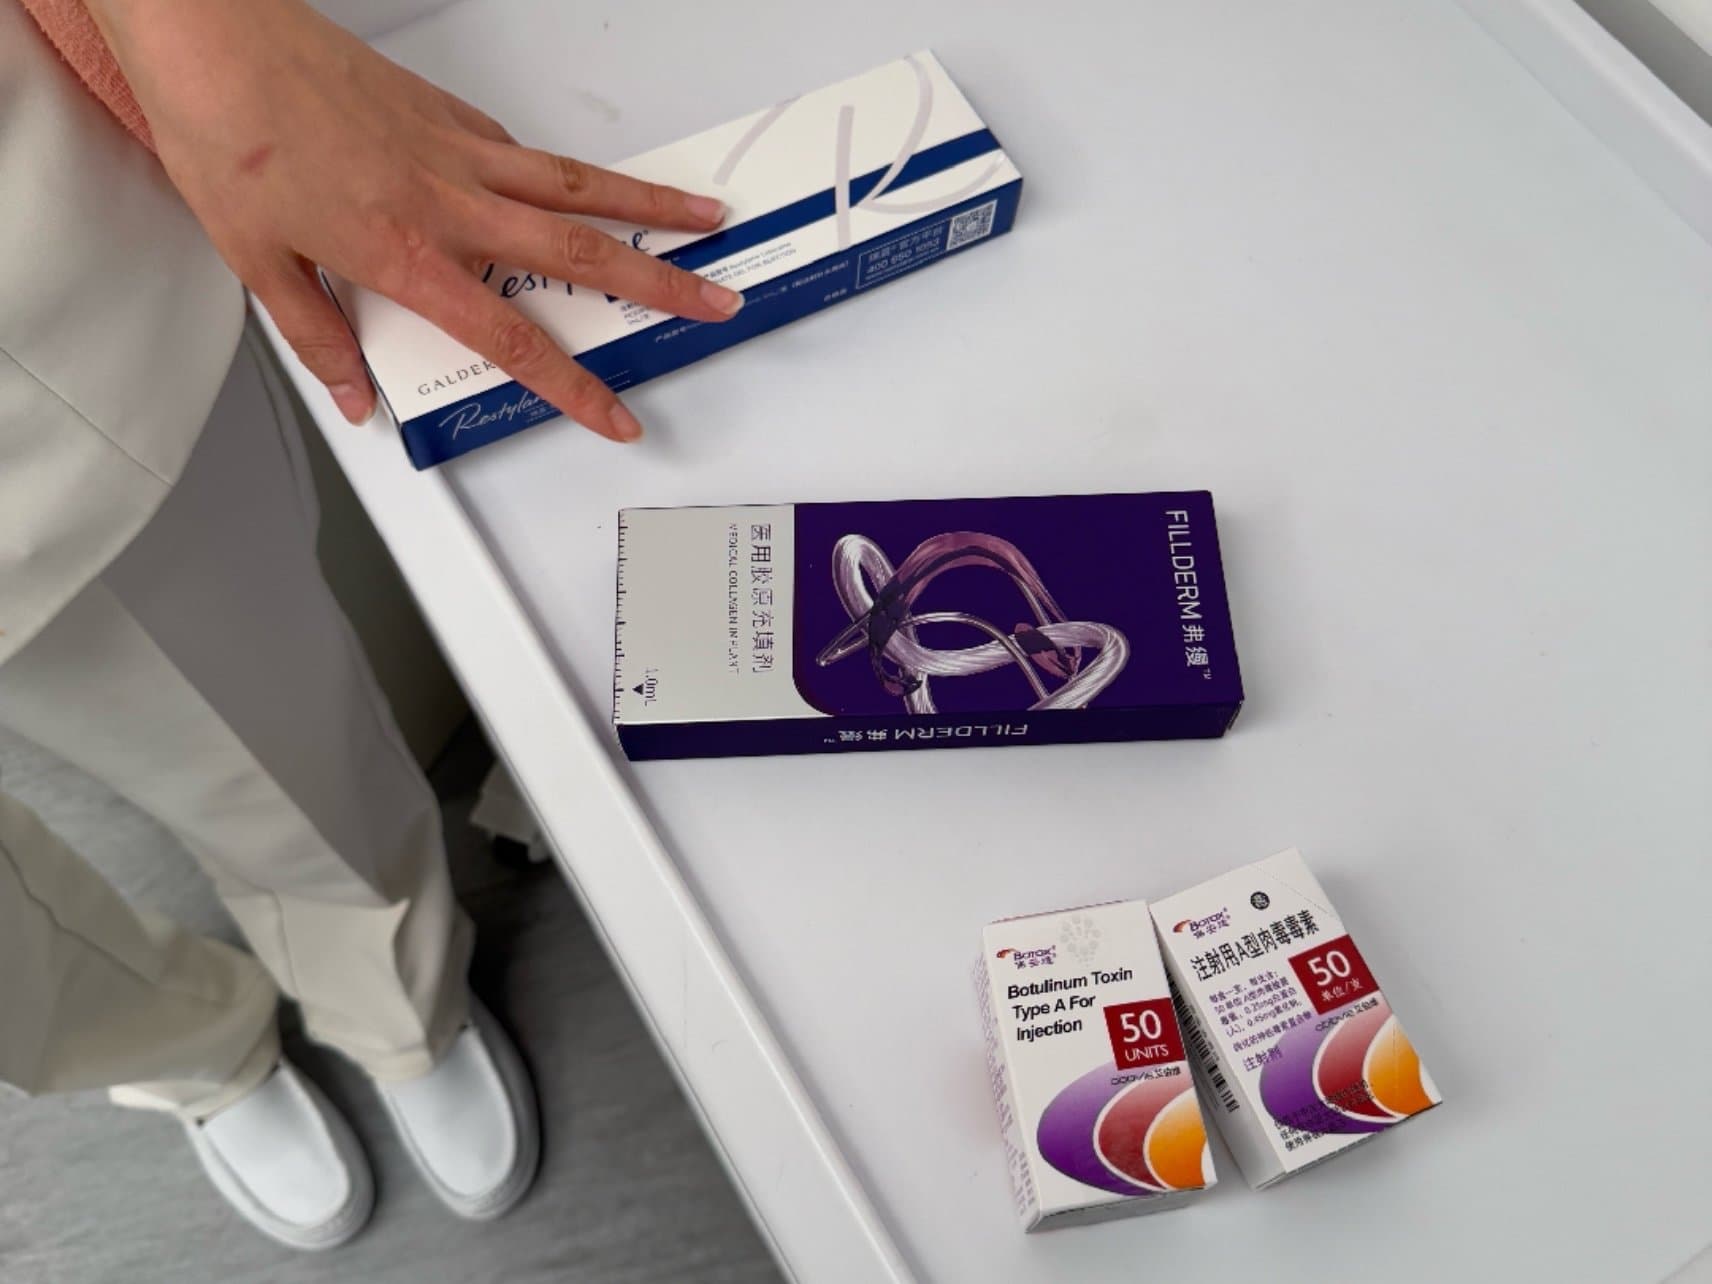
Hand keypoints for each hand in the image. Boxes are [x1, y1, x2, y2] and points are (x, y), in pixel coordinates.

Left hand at [84, 0, 740, 439]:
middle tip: (716, 302)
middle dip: (659, 286)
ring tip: (706, 218)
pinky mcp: (448, 111)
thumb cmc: (229, 136)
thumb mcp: (257, 261)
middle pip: (580, 255)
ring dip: (649, 206)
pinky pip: (521, 151)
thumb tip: (351, 395)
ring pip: (575, 186)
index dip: (575, 386)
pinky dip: (564, 174)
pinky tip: (585, 185)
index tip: (617, 415)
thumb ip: (316, 335)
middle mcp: (450, 204)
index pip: (512, 339)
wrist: (214, 37)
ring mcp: (458, 151)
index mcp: (407, 254)